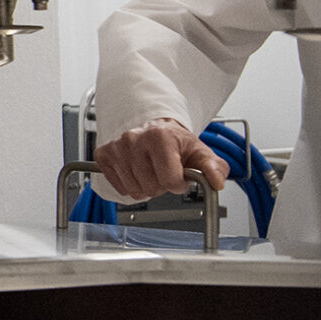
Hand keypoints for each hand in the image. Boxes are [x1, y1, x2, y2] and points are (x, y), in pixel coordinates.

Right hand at [96, 120, 229, 201]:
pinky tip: (136, 172)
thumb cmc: (177, 142)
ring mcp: (117, 147)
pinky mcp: (104, 155)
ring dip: (145, 186)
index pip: (169, 181)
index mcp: (160, 137)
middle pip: (150, 188)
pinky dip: (128, 184)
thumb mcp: (201, 152)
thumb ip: (214, 168)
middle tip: (163, 172)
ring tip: (150, 171)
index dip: (178, 184)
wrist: (155, 129)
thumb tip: (216, 182)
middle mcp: (134, 139)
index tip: (180, 176)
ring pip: (134, 190)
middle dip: (160, 186)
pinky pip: (118, 187)